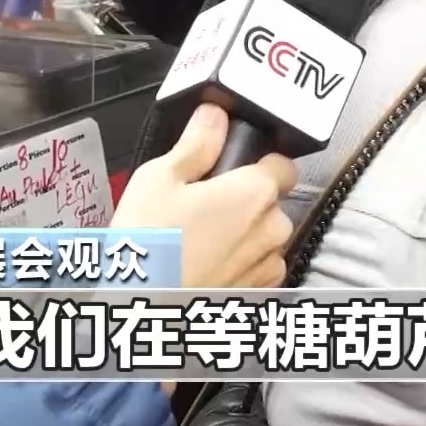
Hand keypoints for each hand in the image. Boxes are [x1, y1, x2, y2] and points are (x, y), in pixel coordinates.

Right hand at [111, 103, 296, 287]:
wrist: (143, 312)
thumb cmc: (149, 242)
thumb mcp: (160, 179)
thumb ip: (197, 144)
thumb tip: (216, 114)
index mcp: (256, 192)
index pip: (282, 164)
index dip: (258, 163)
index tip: (230, 171)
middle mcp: (274, 228)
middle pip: (272, 203)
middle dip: (246, 202)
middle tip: (202, 210)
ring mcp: (269, 267)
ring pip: (267, 238)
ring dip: (245, 236)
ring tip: (199, 244)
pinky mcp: (259, 297)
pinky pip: (259, 270)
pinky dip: (240, 267)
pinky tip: (206, 269)